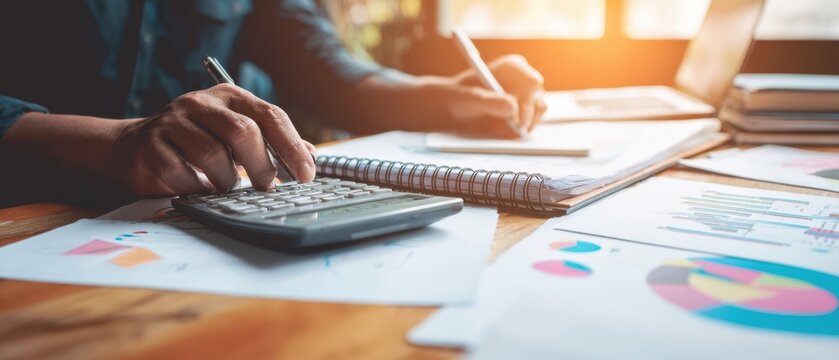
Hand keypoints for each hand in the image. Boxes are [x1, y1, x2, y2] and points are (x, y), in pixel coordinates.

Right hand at [113, 84, 315, 195]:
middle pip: (243, 131)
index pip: (270, 115)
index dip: (292, 146)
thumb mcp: (237, 136)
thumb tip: (310, 157)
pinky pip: (182, 173)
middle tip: (266, 185)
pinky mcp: (151, 146)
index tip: (306, 174)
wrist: (136, 147)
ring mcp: (173, 122)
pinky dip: (196, 188)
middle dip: (261, 165)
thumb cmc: (199, 143)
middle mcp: (201, 102)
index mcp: (230, 97)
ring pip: (213, 155)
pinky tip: (198, 188)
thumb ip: (273, 144)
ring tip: (227, 186)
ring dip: (227, 180)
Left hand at [439, 54, 546, 137]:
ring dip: (528, 124)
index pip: (531, 82)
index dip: (528, 101)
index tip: (519, 121)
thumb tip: (512, 108)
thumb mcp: (471, 99)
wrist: (454, 109)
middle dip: (530, 115)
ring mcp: (527, 97)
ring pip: (538, 111)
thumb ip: (489, 102)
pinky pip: (531, 123)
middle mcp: (524, 80)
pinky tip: (511, 134)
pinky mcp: (525, 114)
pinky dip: (524, 131)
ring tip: (512, 132)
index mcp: (513, 67)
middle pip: (538, 97)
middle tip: (518, 130)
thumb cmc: (460, 98)